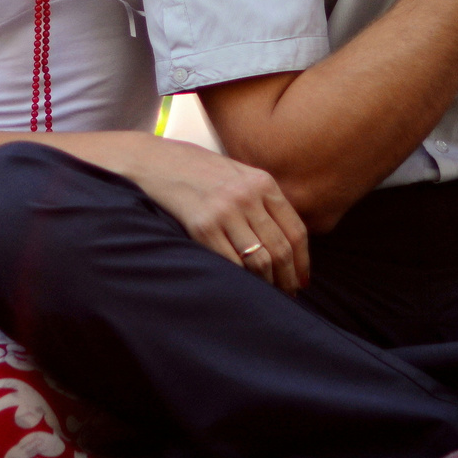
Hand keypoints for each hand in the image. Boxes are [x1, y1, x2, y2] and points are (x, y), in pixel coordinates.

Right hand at [105, 134, 310, 291]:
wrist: (154, 162)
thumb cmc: (196, 170)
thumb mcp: (236, 174)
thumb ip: (261, 199)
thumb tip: (284, 240)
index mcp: (262, 182)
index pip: (295, 230)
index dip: (303, 261)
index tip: (302, 280)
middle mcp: (247, 196)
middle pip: (281, 248)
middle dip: (288, 278)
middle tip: (288, 295)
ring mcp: (225, 211)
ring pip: (259, 260)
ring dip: (267, 284)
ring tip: (268, 295)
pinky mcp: (202, 225)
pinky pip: (231, 262)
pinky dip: (240, 280)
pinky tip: (242, 288)